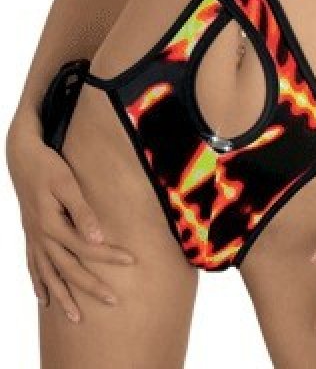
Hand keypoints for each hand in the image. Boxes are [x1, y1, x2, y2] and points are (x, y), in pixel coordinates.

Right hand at [6, 121, 135, 322]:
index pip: (87, 248)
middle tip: (114, 301)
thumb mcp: (67, 184)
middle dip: (91, 287)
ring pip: (49, 276)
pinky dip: (39, 284)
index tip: (131, 261)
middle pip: (69, 270)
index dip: (110, 255)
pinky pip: (33, 267)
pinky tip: (44, 299)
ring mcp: (34, 239)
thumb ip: (82, 212)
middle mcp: (42, 238)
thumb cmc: (48, 167)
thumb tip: (97, 238)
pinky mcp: (30, 236)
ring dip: (62, 297)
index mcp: (52, 225)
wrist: (22, 158)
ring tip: (76, 319)